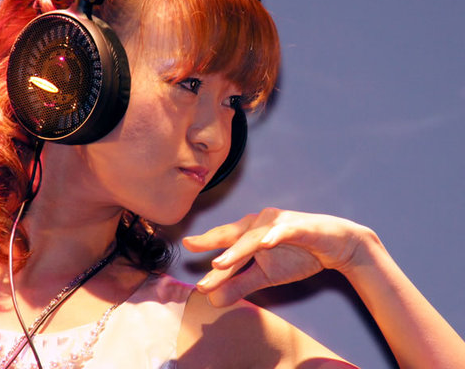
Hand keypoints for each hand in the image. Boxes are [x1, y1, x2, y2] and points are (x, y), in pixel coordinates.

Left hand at [183, 207, 372, 306]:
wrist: (337, 246)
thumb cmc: (298, 255)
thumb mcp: (266, 276)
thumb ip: (240, 285)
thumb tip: (213, 300)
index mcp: (250, 232)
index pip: (225, 240)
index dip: (206, 243)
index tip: (186, 247)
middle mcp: (260, 222)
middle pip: (235, 237)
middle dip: (216, 249)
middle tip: (198, 258)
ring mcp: (279, 222)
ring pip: (254, 236)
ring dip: (238, 249)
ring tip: (221, 263)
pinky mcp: (300, 226)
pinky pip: (284, 231)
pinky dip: (274, 236)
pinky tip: (264, 243)